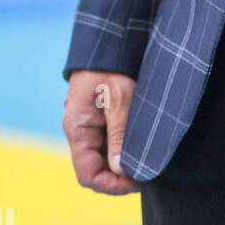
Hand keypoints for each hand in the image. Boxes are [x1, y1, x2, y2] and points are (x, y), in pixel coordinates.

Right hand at [63, 70, 138, 194]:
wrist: (109, 39)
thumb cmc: (112, 65)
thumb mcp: (119, 99)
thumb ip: (119, 135)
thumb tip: (120, 169)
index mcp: (77, 128)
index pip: (88, 174)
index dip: (111, 184)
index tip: (137, 182)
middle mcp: (80, 130)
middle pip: (96, 168)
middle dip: (120, 176)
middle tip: (147, 173)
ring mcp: (89, 123)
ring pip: (104, 156)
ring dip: (123, 162)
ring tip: (147, 160)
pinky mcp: (100, 116)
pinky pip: (109, 141)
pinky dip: (123, 148)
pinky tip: (141, 146)